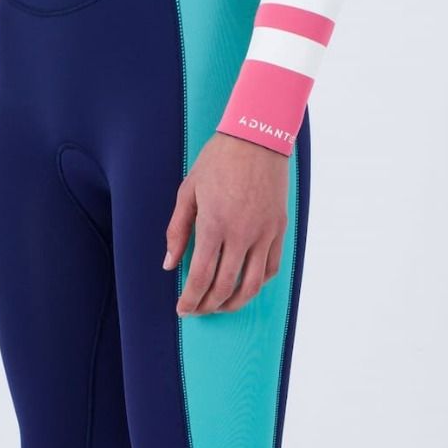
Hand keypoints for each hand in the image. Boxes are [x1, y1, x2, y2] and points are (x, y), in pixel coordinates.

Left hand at [164, 132, 289, 315]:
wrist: (258, 136)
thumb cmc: (218, 160)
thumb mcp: (188, 192)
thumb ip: (177, 232)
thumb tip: (169, 265)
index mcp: (214, 225)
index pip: (199, 278)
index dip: (190, 300)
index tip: (182, 309)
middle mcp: (241, 235)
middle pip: (224, 287)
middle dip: (207, 306)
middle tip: (197, 310)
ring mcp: (263, 234)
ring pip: (251, 285)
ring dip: (233, 303)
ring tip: (220, 306)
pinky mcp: (279, 230)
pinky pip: (271, 269)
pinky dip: (257, 284)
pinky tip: (244, 286)